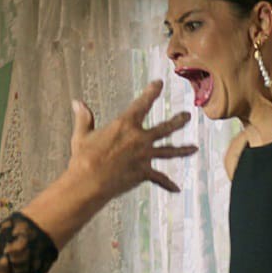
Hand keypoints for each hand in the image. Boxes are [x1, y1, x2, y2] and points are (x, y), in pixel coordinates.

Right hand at [22, 80, 195, 249]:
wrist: (89, 182)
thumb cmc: (83, 158)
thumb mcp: (82, 135)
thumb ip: (84, 118)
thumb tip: (77, 103)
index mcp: (125, 125)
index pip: (142, 103)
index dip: (152, 92)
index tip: (159, 83)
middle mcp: (139, 138)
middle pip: (165, 128)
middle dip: (178, 121)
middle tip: (187, 116)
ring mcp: (144, 156)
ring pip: (169, 151)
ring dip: (183, 150)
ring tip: (194, 148)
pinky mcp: (144, 173)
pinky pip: (160, 179)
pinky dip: (168, 184)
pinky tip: (177, 189)